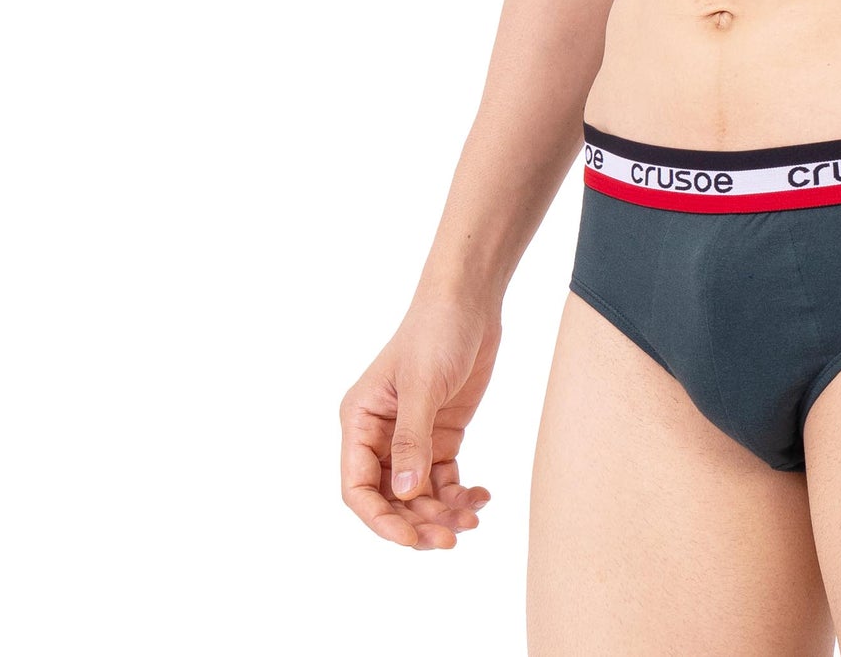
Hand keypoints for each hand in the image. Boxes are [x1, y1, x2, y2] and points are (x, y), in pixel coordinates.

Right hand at [339, 294, 502, 549]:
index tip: (411, 538)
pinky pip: (444, 477)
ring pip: (420, 494)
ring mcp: (412, 436)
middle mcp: (380, 434)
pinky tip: (481, 497)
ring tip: (472, 518)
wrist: (470, 301)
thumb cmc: (436, 331)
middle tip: (450, 539)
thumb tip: (405, 495)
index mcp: (360, 421)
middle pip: (391, 499)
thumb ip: (412, 441)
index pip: (359, 487)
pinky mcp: (441, 433)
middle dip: (418, 522)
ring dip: (442, 512)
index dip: (380, 519)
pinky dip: (460, 493)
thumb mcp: (423, 385)